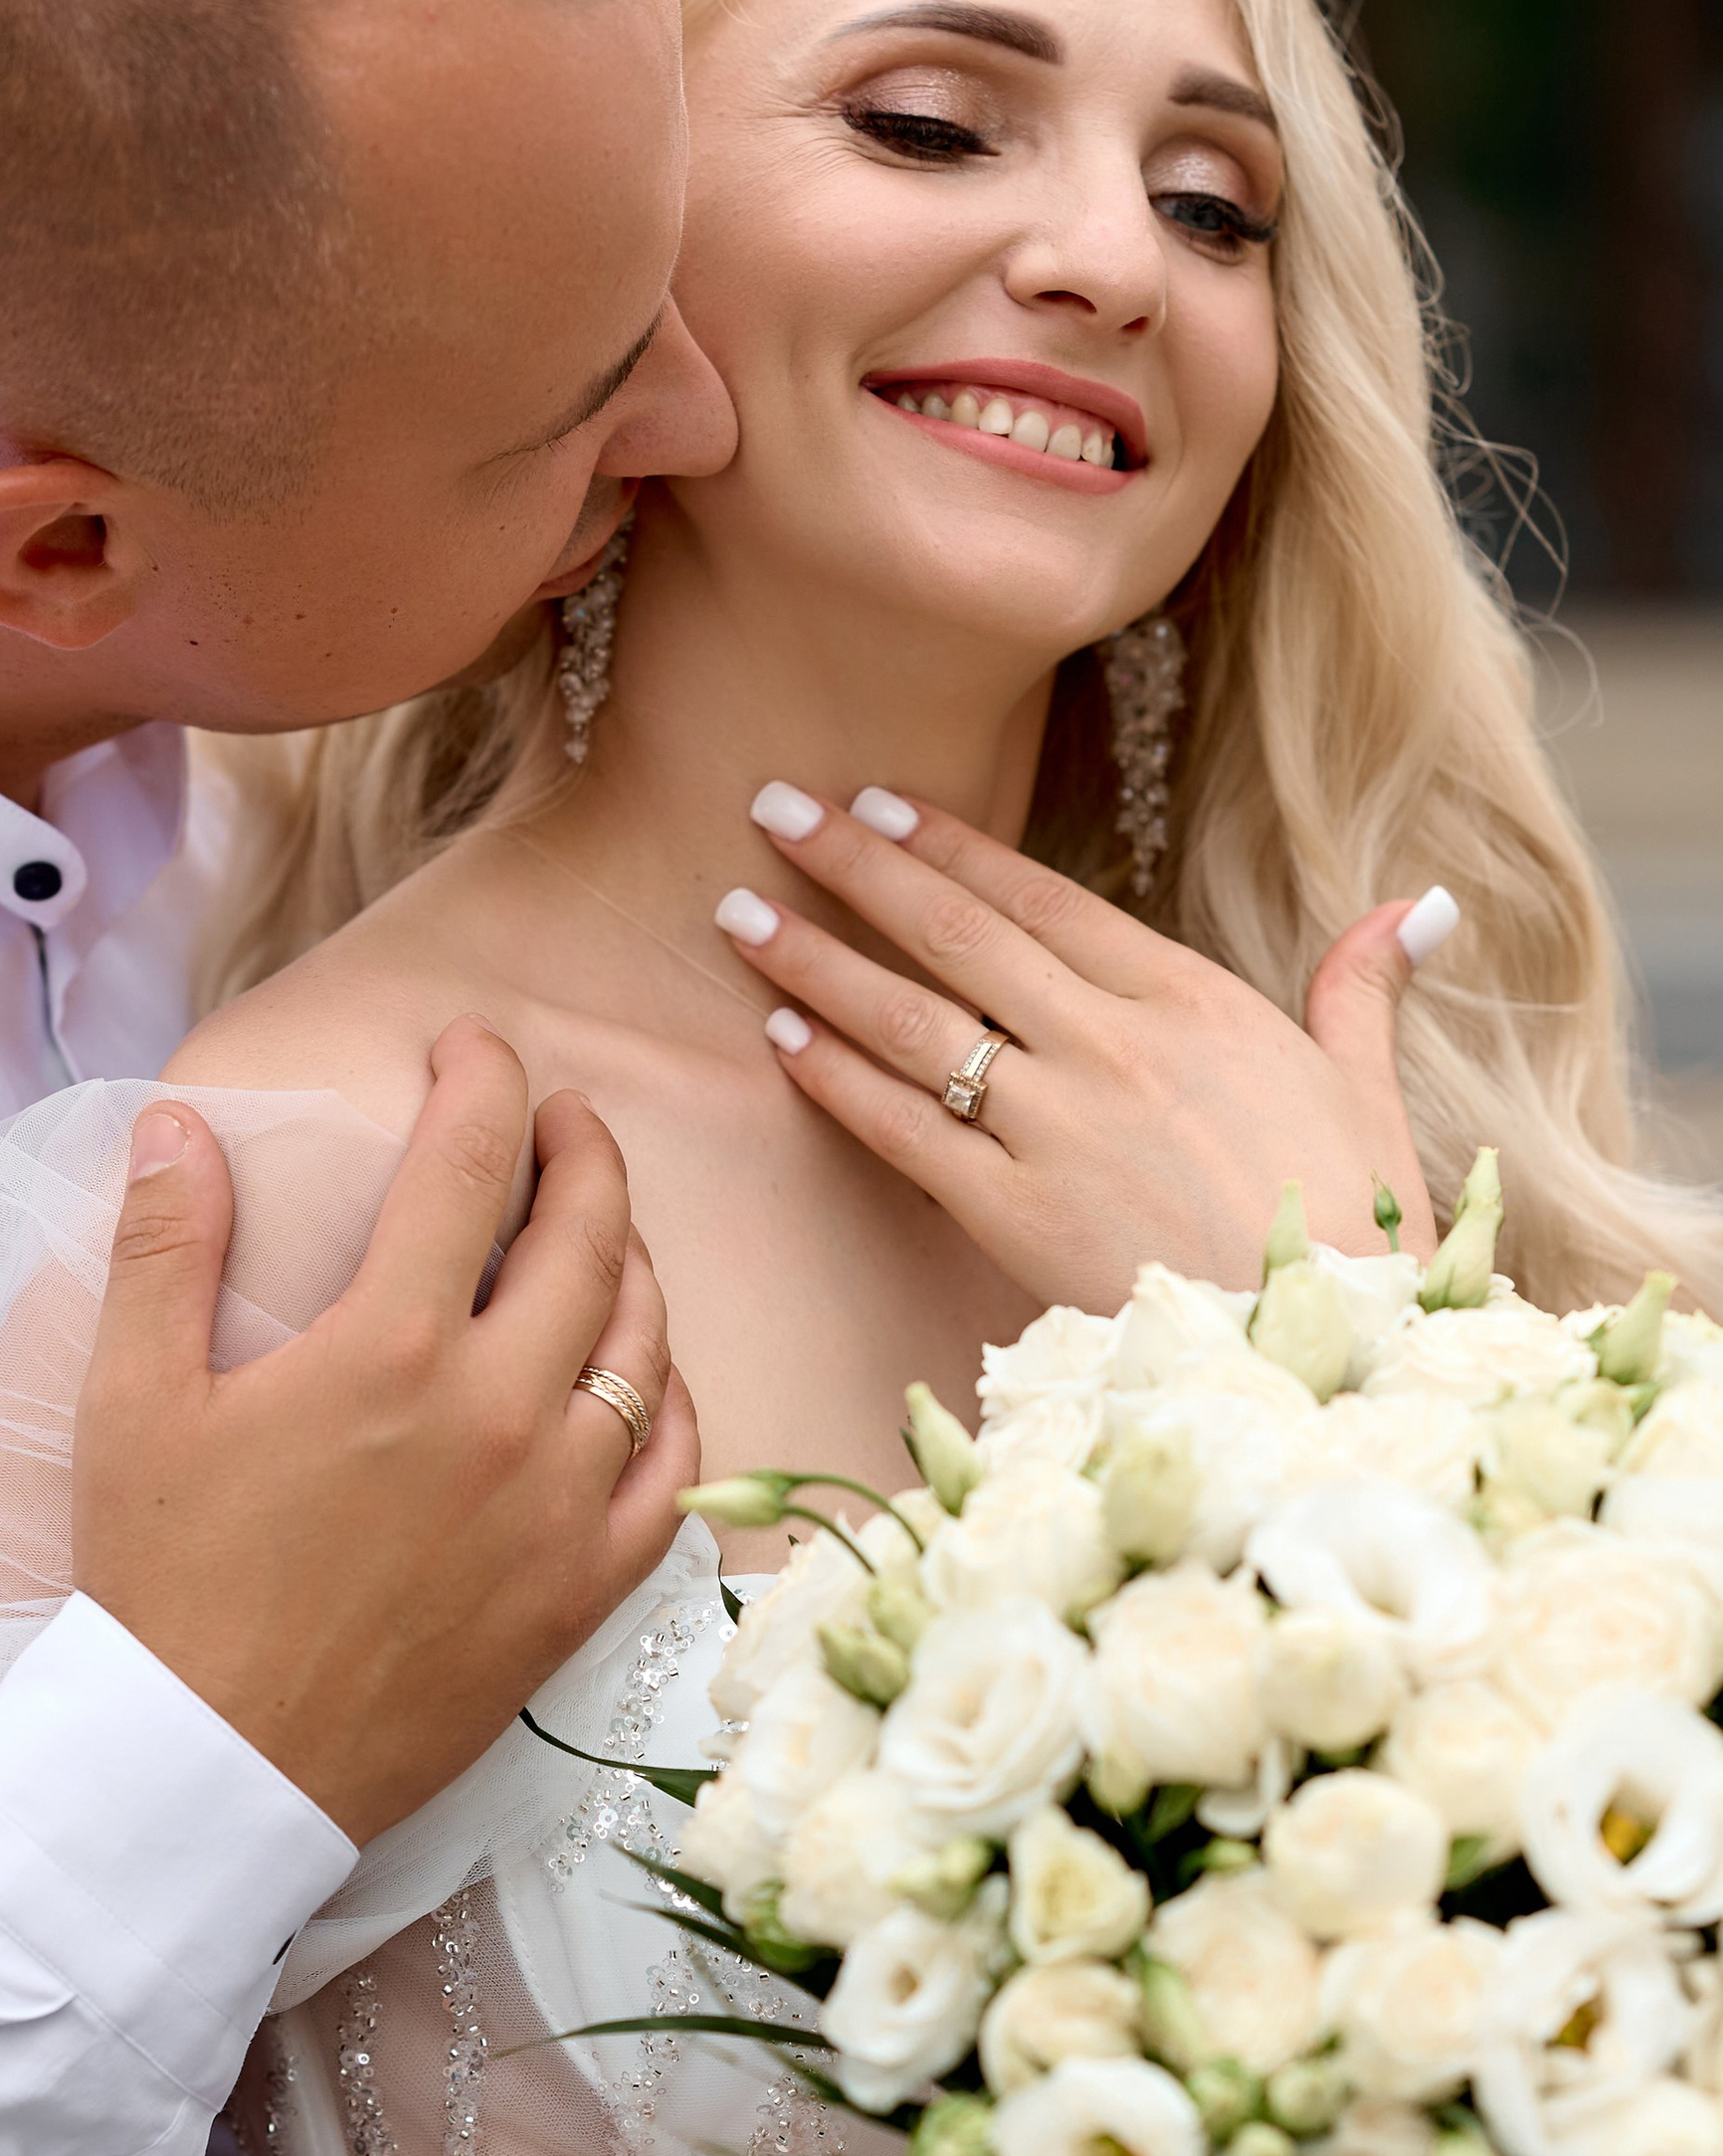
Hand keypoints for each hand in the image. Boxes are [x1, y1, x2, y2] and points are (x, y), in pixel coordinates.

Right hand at [71, 1019, 698, 1840]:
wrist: (213, 1769)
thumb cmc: (162, 1583)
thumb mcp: (131, 1400)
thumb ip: (165, 1246)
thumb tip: (179, 1122)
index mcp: (389, 1349)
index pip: (472, 1161)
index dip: (482, 1078)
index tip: (471, 1046)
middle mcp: (500, 1413)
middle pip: (589, 1233)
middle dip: (580, 1147)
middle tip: (558, 1115)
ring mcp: (560, 1505)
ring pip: (645, 1339)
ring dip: (632, 1259)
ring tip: (598, 1227)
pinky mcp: (586, 1588)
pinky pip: (675, 1467)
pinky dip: (671, 1396)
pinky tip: (641, 1369)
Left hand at [719, 782, 1455, 1308]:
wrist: (1333, 1355)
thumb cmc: (1357, 1236)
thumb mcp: (1369, 1098)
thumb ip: (1360, 993)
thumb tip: (1415, 908)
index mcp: (1195, 1002)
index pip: (1044, 900)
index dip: (952, 846)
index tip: (879, 800)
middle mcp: (1117, 1047)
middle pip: (960, 935)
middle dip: (857, 866)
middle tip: (773, 811)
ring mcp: (1062, 1128)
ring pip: (913, 1020)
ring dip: (817, 961)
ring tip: (740, 914)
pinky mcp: (1019, 1213)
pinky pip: (908, 1129)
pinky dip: (839, 1080)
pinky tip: (783, 1039)